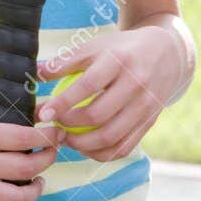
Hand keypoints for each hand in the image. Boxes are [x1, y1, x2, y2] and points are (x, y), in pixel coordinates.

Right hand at [0, 106, 60, 200]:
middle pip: (27, 168)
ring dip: (37, 190)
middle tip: (50, 153)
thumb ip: (6, 115)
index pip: (25, 139)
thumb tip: (43, 111)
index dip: (48, 137)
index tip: (56, 133)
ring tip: (39, 180)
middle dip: (48, 160)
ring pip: (18, 198)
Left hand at [36, 26, 186, 161]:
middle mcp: (136, 84)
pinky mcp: (150, 123)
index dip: (63, 102)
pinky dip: (101, 153)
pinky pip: (124, 147)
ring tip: (66, 138)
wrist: (166, 54)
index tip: (42, 114)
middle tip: (53, 126)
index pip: (88, 85)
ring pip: (111, 137)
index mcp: (119, 60)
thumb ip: (65, 61)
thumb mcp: (95, 47)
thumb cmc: (120, 50)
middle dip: (69, 126)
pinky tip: (85, 147)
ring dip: (82, 144)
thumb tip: (35, 74)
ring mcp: (146, 106)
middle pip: (98, 116)